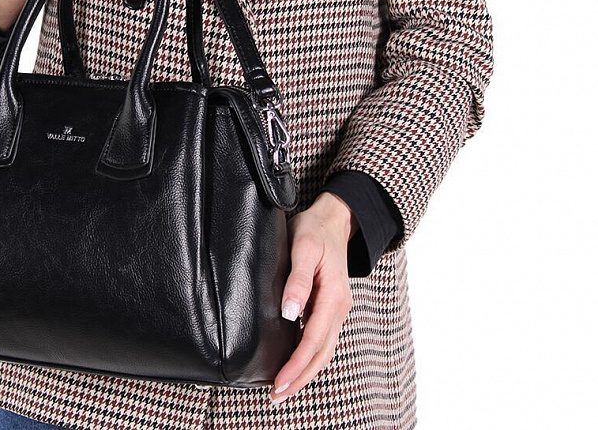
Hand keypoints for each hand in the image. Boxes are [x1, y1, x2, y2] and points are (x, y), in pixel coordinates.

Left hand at [269, 191, 357, 404]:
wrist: (332, 219)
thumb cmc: (315, 230)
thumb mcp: (303, 247)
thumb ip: (297, 280)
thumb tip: (290, 313)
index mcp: (333, 295)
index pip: (313, 339)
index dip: (296, 365)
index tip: (279, 383)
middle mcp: (338, 307)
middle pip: (321, 353)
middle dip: (300, 378)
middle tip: (277, 397)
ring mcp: (336, 308)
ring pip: (323, 349)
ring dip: (305, 371)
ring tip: (283, 388)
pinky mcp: (330, 306)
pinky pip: (321, 338)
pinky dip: (309, 356)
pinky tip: (295, 363)